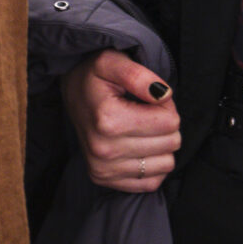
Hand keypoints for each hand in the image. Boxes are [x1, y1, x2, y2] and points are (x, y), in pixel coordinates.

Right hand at [59, 49, 178, 193]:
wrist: (71, 92)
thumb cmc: (95, 75)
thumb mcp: (112, 61)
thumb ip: (139, 75)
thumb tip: (164, 95)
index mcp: (108, 120)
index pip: (170, 122)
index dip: (166, 105)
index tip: (150, 98)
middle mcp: (103, 150)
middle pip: (171, 143)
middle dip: (165, 124)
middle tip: (146, 111)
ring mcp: (102, 169)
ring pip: (166, 164)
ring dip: (160, 144)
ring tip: (141, 127)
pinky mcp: (104, 180)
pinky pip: (152, 182)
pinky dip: (152, 164)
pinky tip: (138, 146)